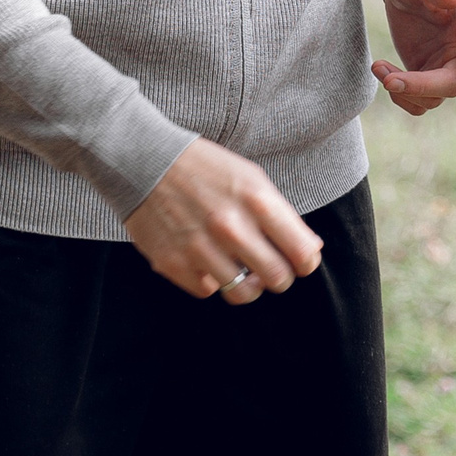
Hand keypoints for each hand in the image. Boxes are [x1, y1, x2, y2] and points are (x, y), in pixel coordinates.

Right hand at [125, 138, 323, 301]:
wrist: (145, 162)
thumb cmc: (206, 169)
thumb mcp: (251, 178)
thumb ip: (281, 215)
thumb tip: (310, 249)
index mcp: (256, 200)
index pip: (301, 252)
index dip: (306, 262)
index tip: (300, 260)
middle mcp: (230, 226)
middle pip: (277, 278)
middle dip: (280, 277)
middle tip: (272, 269)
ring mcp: (200, 247)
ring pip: (243, 293)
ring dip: (248, 284)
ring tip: (242, 270)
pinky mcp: (173, 263)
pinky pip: (208, 291)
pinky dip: (212, 281)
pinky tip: (209, 261)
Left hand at [374, 0, 455, 113]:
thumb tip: (451, 1)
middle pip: (452, 84)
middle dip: (421, 86)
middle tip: (390, 80)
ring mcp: (444, 67)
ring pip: (432, 99)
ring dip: (403, 91)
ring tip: (379, 66)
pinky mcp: (425, 75)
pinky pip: (417, 101)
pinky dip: (397, 94)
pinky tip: (382, 69)